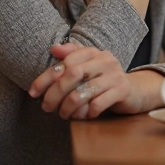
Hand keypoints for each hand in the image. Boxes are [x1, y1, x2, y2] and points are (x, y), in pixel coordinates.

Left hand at [28, 44, 143, 119]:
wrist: (132, 91)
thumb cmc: (102, 79)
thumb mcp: (87, 65)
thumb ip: (70, 55)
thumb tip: (53, 48)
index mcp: (93, 52)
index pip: (65, 62)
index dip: (46, 78)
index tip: (33, 92)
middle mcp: (105, 60)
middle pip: (73, 75)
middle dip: (55, 93)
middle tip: (46, 107)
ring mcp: (114, 75)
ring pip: (83, 92)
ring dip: (68, 107)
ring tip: (63, 114)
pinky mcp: (122, 91)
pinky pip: (97, 104)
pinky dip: (86, 113)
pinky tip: (82, 116)